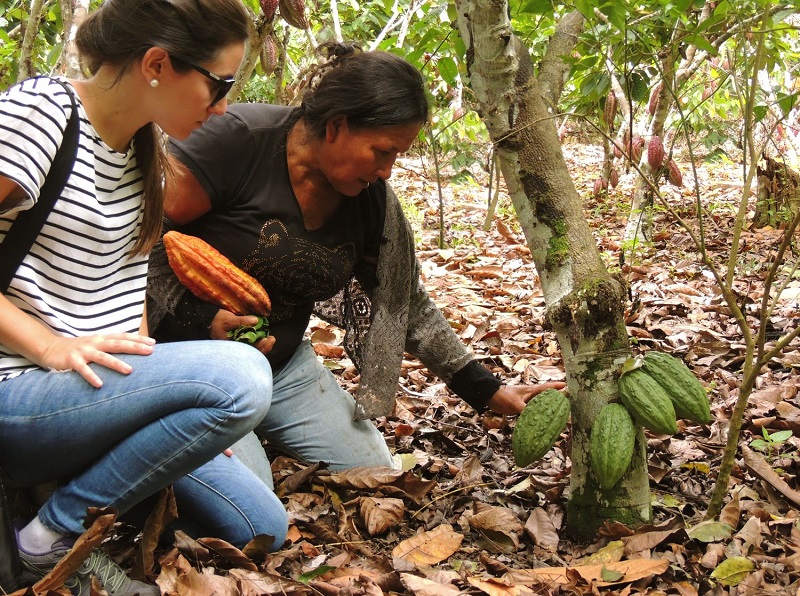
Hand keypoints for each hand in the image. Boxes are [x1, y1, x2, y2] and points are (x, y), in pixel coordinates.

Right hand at [39, 333, 155, 388]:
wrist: (50, 348)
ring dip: (117, 364)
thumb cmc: (79, 349)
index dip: (138, 339)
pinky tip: (100, 384)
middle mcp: (95, 343)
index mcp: (102, 339)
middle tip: (150, 351)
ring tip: (130, 371)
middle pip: (118, 344)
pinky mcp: (72, 360)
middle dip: (135, 347)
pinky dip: (91, 376)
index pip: (123, 337)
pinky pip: (83, 370)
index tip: (153, 343)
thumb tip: (132, 351)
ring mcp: (84, 351)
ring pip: (103, 357)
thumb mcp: (96, 345)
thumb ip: (111, 347)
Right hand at [209, 309, 274, 354]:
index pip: (248, 351)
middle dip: (264, 347)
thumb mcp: (228, 319)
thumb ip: (241, 321)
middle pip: (252, 353)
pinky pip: (251, 345)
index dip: (259, 347)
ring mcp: (238, 346)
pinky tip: (265, 338)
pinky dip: (259, 342)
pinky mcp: (239, 342)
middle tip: (272, 339)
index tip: (266, 340)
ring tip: (271, 339)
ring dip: (263, 346)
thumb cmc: (217, 320)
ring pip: (253, 350)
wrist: (208, 320)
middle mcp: (235, 349)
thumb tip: (256, 321)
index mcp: (231, 347)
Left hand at [486, 382, 566, 415]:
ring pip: (541, 405)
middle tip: (568, 402)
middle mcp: (531, 396)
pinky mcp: (522, 408)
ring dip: (548, 408)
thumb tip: (535, 419)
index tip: (566, 385)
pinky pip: (534, 412)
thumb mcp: (516, 404)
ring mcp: (527, 402)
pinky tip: (543, 421)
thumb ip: (526, 411)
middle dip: (556, 398)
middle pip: (547, 396)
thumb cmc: (504, 397)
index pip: (547, 388)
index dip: (556, 386)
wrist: (491, 398)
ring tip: (559, 413)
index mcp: (531, 391)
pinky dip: (539, 416)